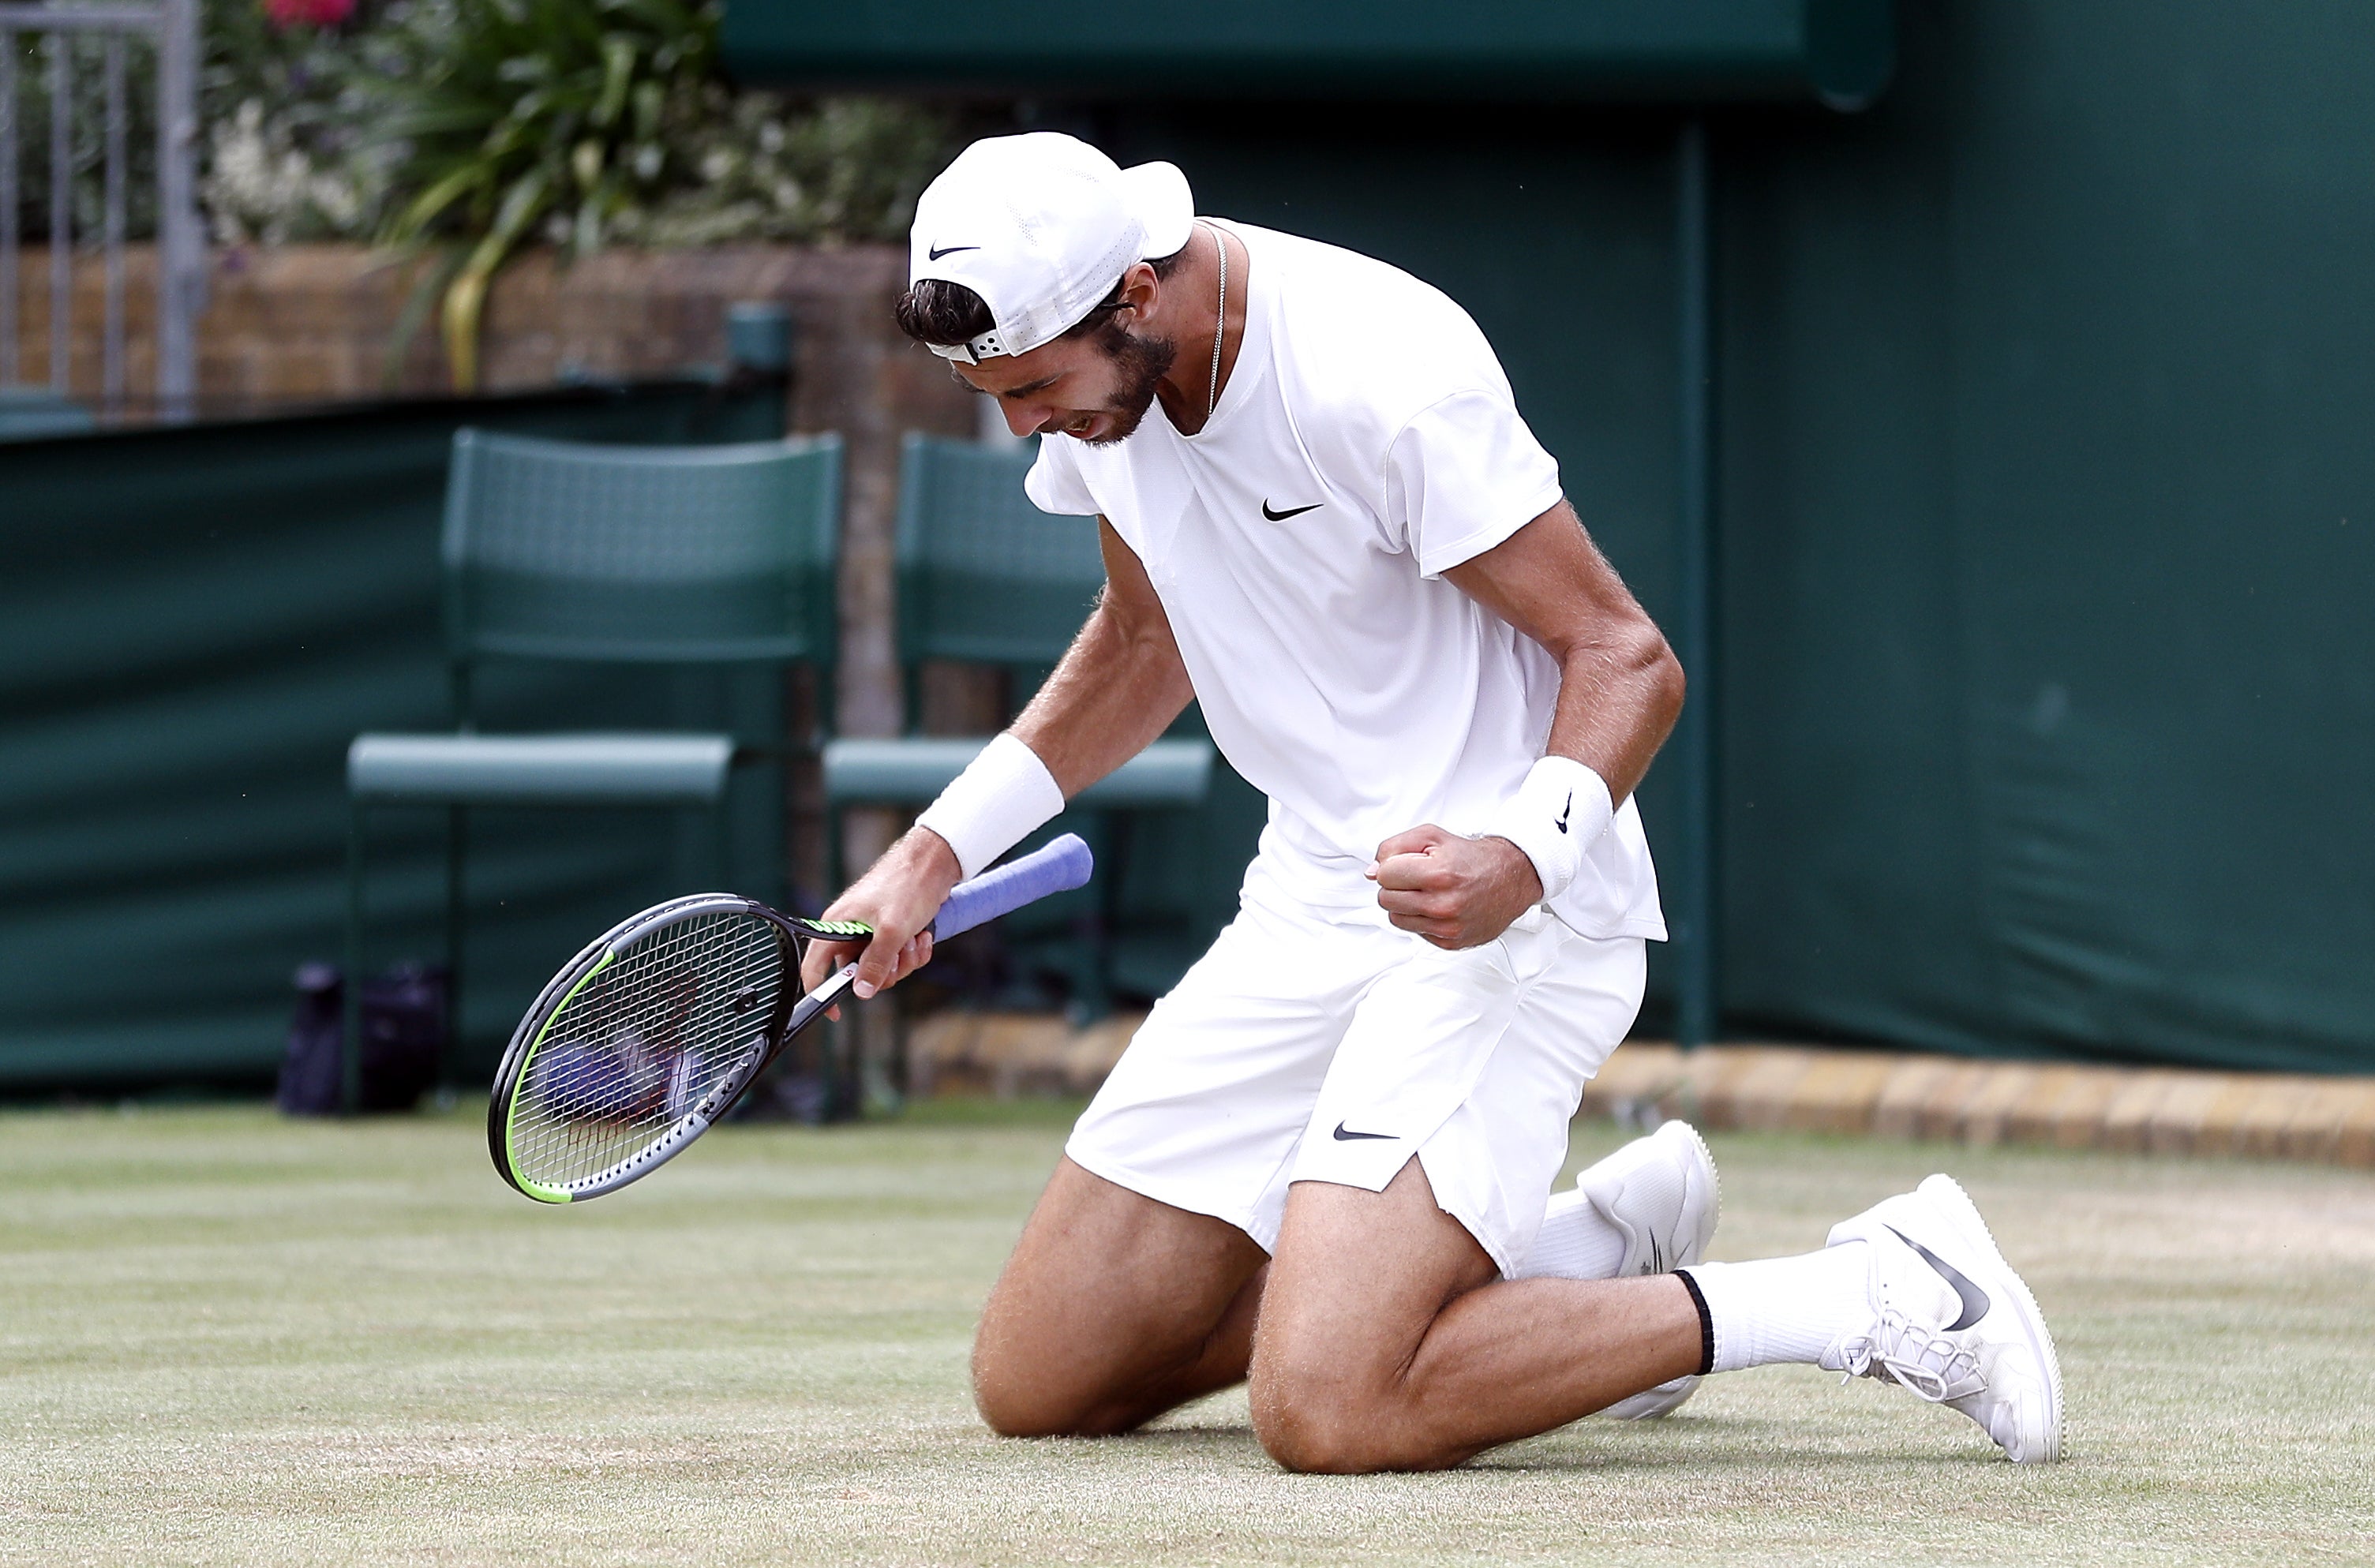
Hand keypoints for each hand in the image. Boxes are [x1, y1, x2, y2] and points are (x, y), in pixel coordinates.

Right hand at [799, 828, 963, 1014]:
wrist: (933, 863)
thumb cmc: (906, 886)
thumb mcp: (891, 930)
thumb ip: (875, 963)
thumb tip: (861, 991)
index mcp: (836, 927)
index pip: (814, 967)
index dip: (820, 992)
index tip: (837, 1013)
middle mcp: (849, 931)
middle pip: (857, 973)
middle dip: (885, 971)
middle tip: (899, 955)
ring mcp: (871, 932)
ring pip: (883, 968)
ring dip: (904, 960)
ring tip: (914, 939)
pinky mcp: (890, 931)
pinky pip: (898, 957)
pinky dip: (913, 952)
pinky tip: (922, 936)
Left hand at [1368, 823, 1542, 949]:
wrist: (1510, 878)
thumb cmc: (1470, 858)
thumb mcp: (1431, 836)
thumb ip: (1393, 848)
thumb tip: (1371, 872)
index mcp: (1438, 874)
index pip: (1383, 876)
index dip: (1393, 866)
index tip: (1408, 864)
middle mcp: (1444, 904)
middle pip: (1385, 899)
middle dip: (1396, 885)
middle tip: (1418, 877)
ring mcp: (1448, 927)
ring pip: (1395, 918)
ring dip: (1405, 904)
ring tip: (1427, 891)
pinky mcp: (1450, 942)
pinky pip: (1415, 931)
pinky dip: (1421, 919)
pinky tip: (1439, 906)